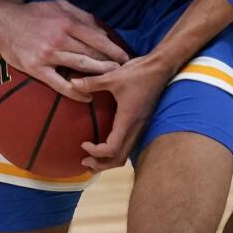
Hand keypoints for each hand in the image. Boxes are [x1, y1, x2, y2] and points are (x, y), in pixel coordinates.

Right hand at [0, 0, 129, 102]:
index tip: (126, 58)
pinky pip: (60, 84)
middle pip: (91, 53)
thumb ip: (81, 15)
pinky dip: (76, 91)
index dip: (113, 49)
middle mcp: (60, 38)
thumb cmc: (33, 14)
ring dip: (98, 76)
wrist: (2, 24)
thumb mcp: (58, 6)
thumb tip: (101, 30)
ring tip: (111, 83)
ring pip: (80, 66)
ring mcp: (48, 54)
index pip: (97, 37)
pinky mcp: (37, 68)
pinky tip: (87, 96)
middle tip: (124, 73)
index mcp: (66, 22)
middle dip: (110, 64)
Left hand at [73, 55, 173, 171]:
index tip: (83, 144)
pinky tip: (107, 143)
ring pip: (125, 154)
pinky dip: (116, 151)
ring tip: (93, 158)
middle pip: (119, 159)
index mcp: (127, 121)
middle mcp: (135, 128)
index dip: (96, 152)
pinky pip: (129, 145)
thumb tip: (72, 83)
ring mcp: (140, 127)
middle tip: (84, 161)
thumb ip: (92, 83)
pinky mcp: (142, 123)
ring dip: (109, 161)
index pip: (112, 149)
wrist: (160, 68)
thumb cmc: (138, 73)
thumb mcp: (113, 77)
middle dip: (101, 164)